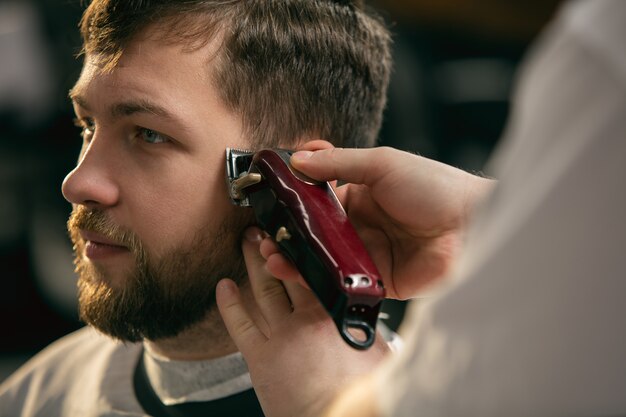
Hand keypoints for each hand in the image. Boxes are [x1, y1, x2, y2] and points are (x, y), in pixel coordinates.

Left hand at [216, 227, 388, 416]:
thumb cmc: (361, 393)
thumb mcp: (377, 350)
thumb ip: (365, 322)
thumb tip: (365, 305)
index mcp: (338, 312)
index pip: (316, 268)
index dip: (303, 248)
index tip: (296, 231)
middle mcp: (308, 318)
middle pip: (287, 272)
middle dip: (275, 247)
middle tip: (265, 228)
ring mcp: (282, 335)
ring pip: (264, 289)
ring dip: (253, 263)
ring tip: (246, 242)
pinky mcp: (260, 357)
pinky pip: (240, 323)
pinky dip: (229, 303)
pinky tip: (222, 286)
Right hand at [264, 141, 494, 298]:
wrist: (474, 225)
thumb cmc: (435, 187)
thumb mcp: (383, 163)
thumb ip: (339, 163)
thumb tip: (300, 158)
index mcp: (362, 195)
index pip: (319, 197)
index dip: (295, 199)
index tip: (271, 198)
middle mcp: (362, 226)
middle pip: (316, 232)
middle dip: (289, 233)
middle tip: (265, 233)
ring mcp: (368, 255)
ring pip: (324, 259)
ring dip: (295, 256)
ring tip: (272, 253)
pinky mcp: (377, 282)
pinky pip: (342, 283)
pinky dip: (318, 280)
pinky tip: (296, 272)